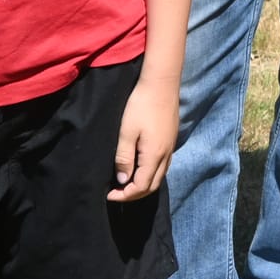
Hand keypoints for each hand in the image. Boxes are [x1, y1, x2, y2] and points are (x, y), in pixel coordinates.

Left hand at [108, 73, 178, 200]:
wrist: (161, 84)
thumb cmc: (141, 106)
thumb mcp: (126, 132)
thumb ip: (124, 158)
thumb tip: (122, 180)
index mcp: (154, 155)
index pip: (141, 187)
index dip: (125, 195)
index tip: (108, 194)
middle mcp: (166, 155)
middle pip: (152, 186)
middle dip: (134, 194)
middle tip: (117, 192)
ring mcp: (170, 147)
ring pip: (159, 176)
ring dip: (143, 184)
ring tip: (126, 182)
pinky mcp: (171, 140)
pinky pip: (162, 166)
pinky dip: (150, 173)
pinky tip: (139, 166)